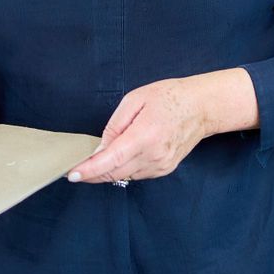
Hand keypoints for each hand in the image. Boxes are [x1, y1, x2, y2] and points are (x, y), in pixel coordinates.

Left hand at [68, 69, 257, 183]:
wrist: (202, 108)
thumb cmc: (169, 97)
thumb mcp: (135, 100)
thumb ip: (115, 125)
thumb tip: (101, 147)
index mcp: (145, 136)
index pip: (111, 160)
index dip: (89, 169)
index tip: (72, 174)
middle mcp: (153, 156)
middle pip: (115, 173)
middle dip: (92, 173)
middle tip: (75, 170)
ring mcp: (161, 166)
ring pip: (125, 176)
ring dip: (107, 172)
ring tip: (93, 163)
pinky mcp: (164, 169)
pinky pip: (136, 174)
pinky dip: (122, 169)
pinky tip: (116, 160)